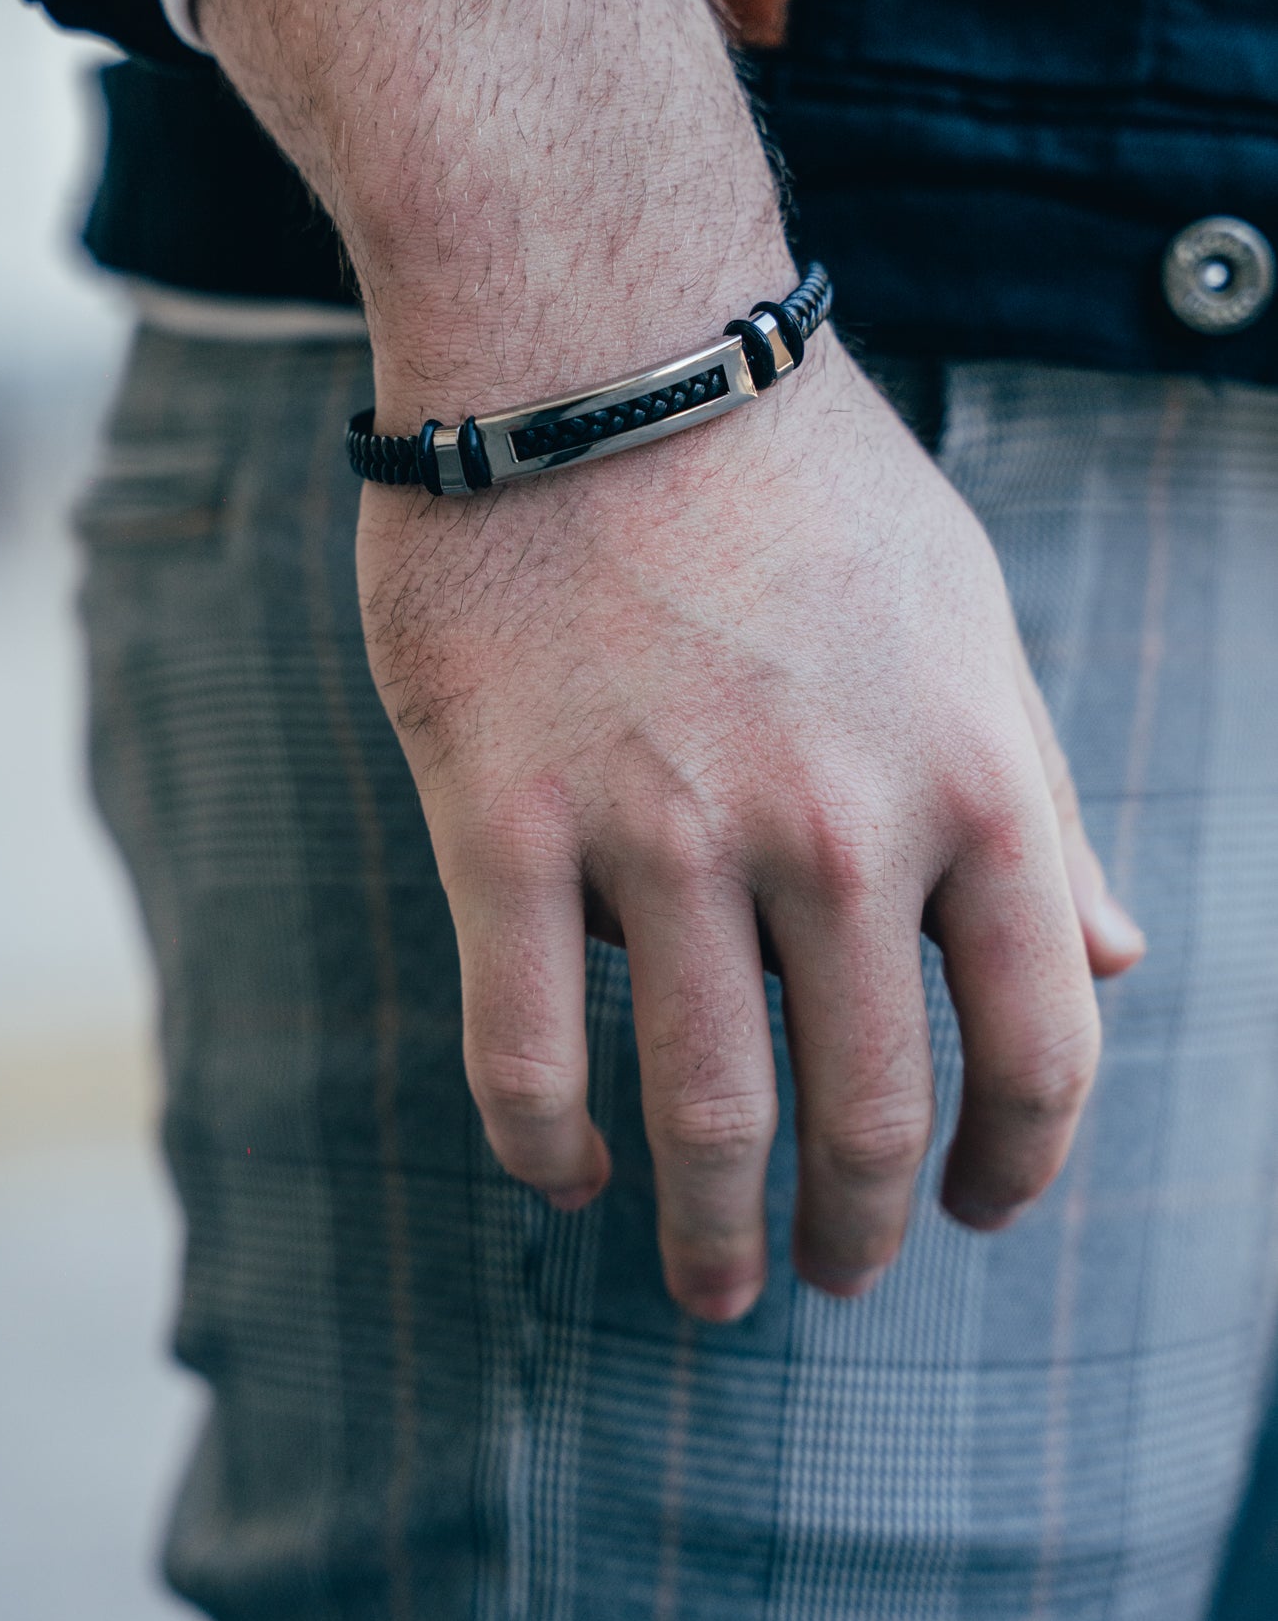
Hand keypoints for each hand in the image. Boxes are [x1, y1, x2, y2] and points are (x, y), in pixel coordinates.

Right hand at [197, 0, 1142, 1318]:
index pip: (1040, 1046)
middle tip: (826, 1277)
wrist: (594, 341)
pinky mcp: (505, 824)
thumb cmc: (795, 478)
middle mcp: (836, 828)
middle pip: (864, 1114)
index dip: (1017, 1165)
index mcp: (974, 778)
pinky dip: (548, 1147)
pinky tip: (565, 1176)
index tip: (973, 1211)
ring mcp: (663, 834)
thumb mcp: (968, 619)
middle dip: (854, 1233)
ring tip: (709, 1279)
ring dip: (712, 1233)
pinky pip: (522, 1052)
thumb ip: (1039, 796)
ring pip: (702, 1114)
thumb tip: (1114, 959)